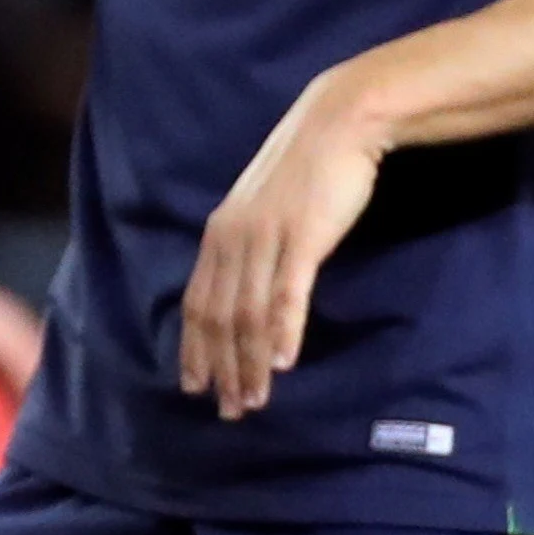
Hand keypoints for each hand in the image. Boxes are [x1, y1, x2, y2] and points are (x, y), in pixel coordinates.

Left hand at [180, 69, 392, 415]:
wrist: (339, 122)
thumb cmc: (307, 169)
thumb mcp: (265, 210)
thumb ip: (251, 246)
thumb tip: (247, 290)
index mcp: (219, 233)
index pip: (198, 303)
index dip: (194, 349)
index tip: (195, 387)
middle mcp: (232, 238)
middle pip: (220, 317)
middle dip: (220, 368)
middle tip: (228, 411)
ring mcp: (265, 238)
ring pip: (250, 314)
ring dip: (251, 363)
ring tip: (255, 400)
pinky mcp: (302, 237)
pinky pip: (287, 294)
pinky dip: (282, 332)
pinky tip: (283, 364)